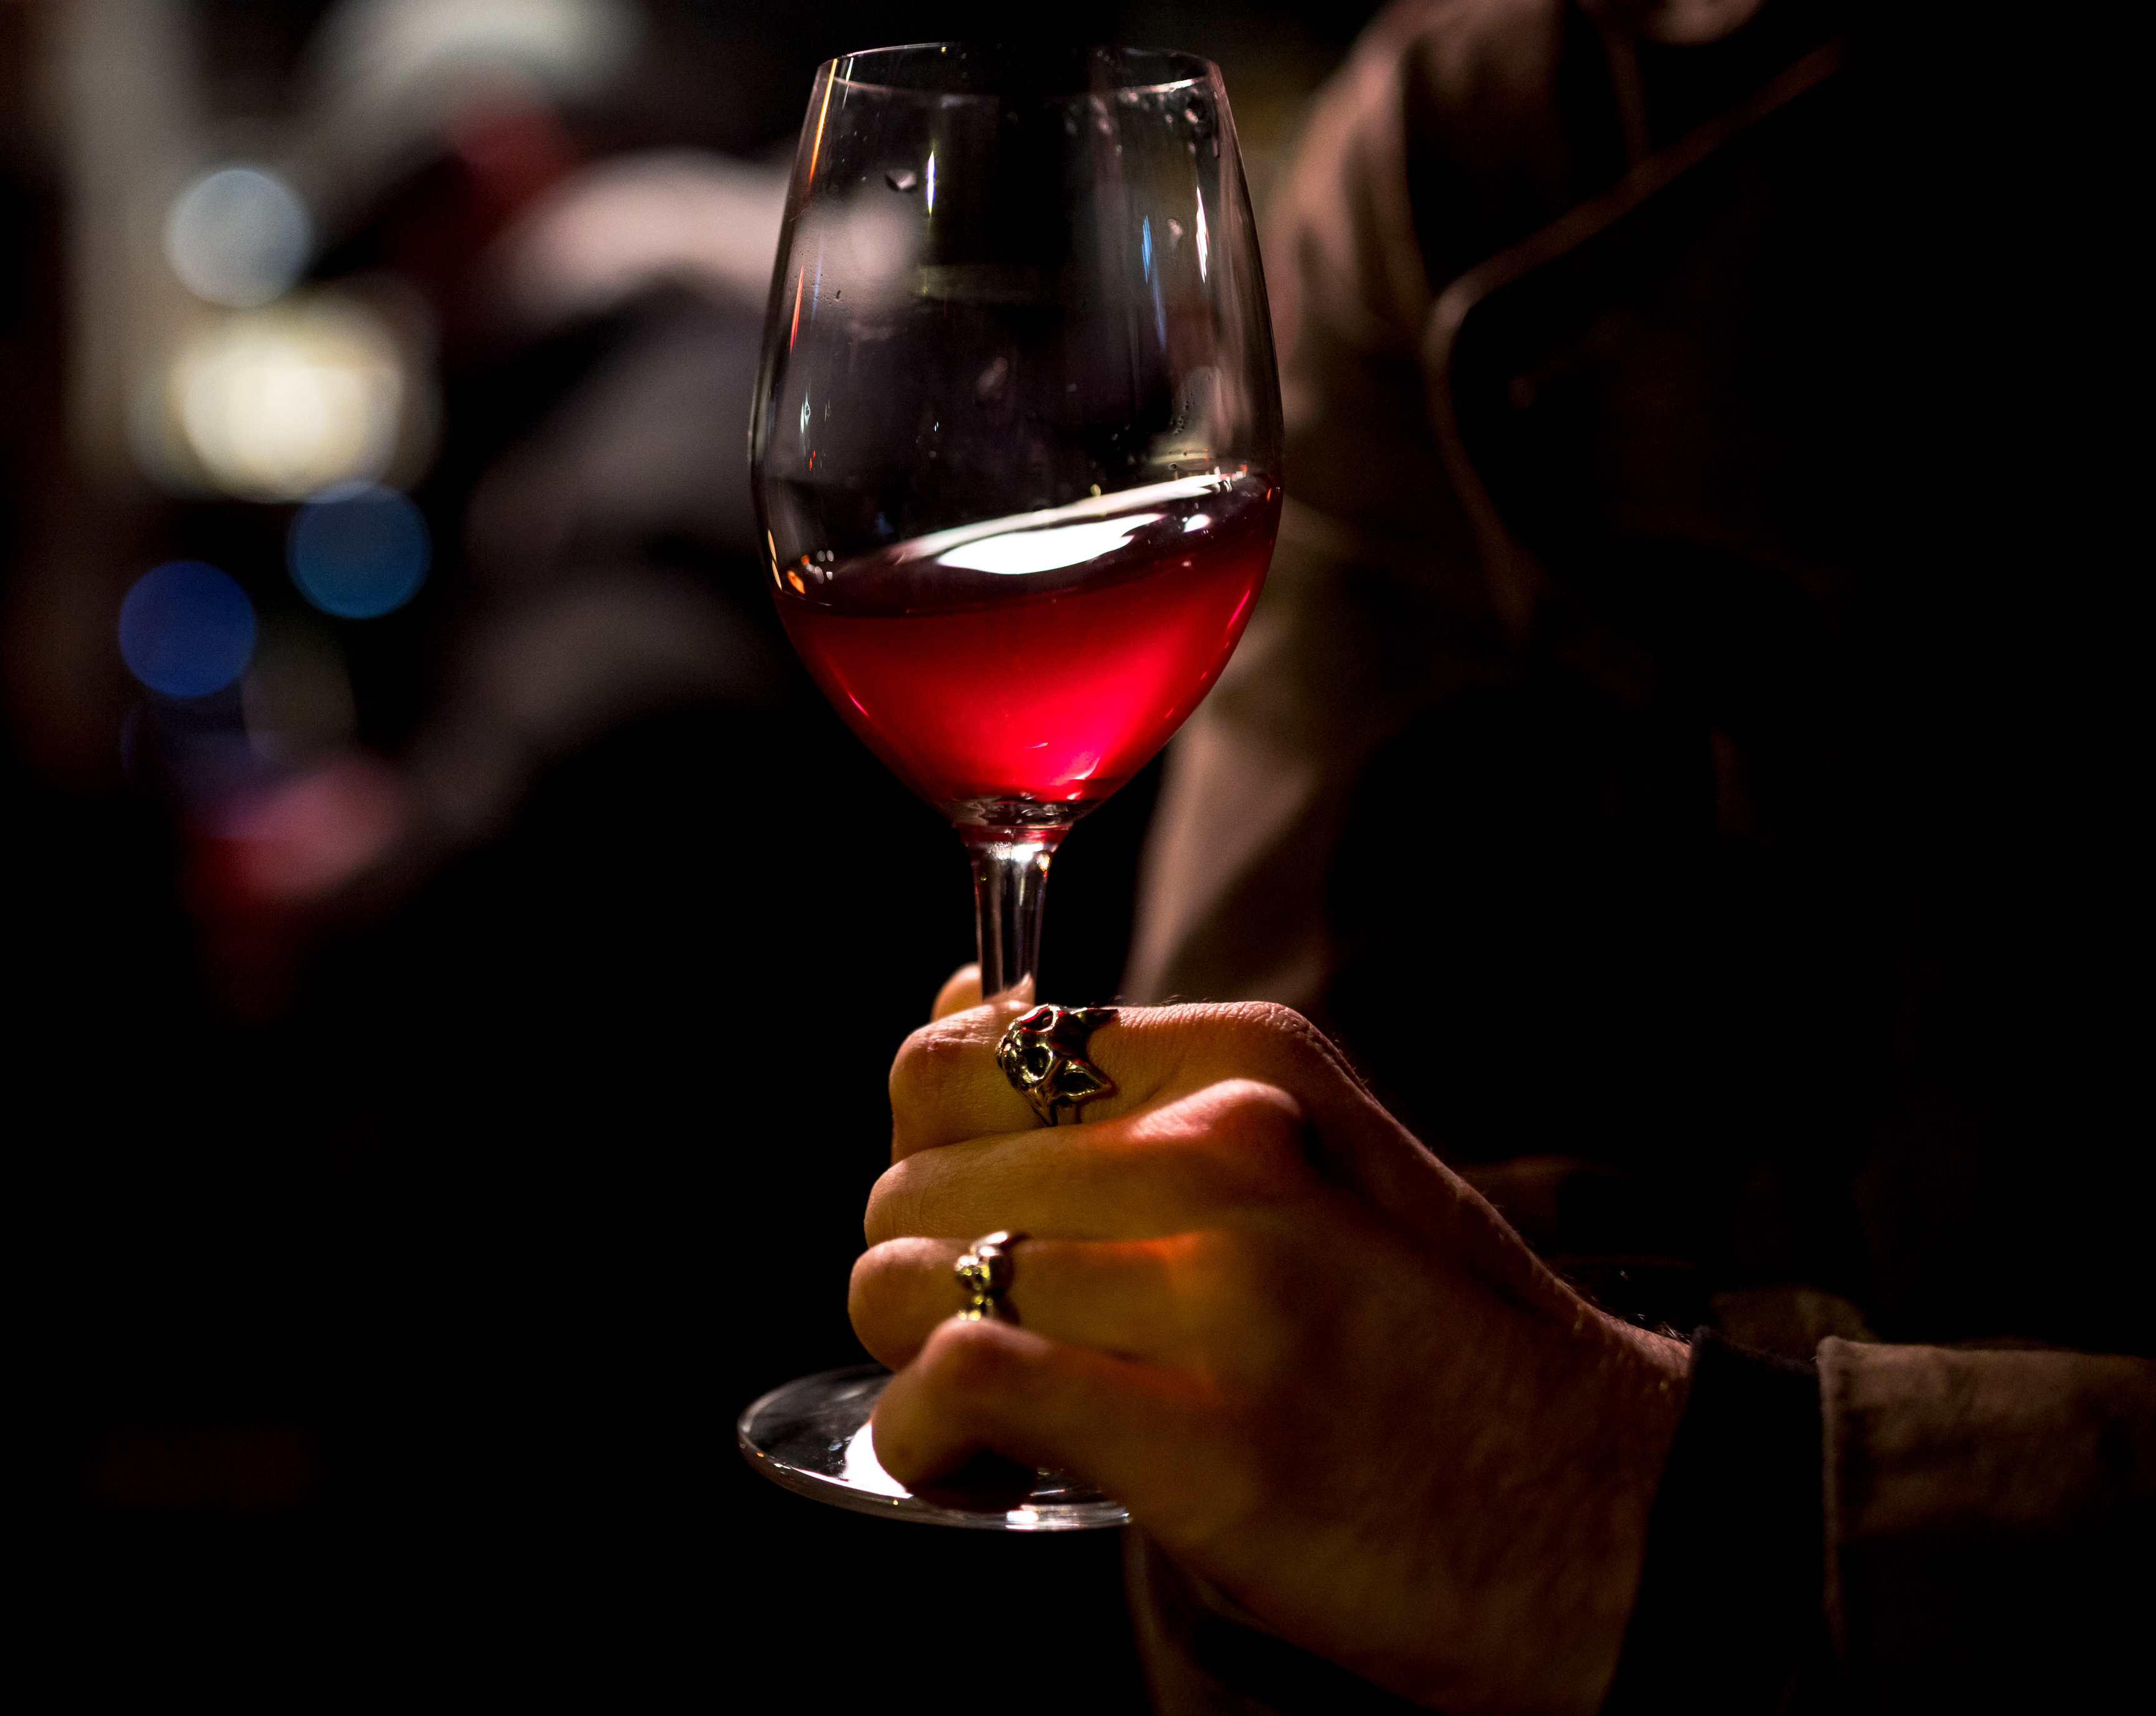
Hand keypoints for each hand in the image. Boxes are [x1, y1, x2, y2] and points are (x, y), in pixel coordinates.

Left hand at [856, 970, 1686, 1715]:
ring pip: (907, 1276)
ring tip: (982, 1417)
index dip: (927, 1158)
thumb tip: (960, 998)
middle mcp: (1226, 1151)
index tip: (973, 1230)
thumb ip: (1130, 1092)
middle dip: (910, 1270)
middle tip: (983, 1344)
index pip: (956, 1056)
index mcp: (1246, 1065)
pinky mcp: (1200, 1436)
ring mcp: (1215, 1291)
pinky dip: (923, 1434)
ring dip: (906, 1362)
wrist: (1611, 1518)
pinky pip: (960, 1380)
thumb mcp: (1306, 1157)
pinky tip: (970, 1464)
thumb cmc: (1433, 1344)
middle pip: (916, 1178)